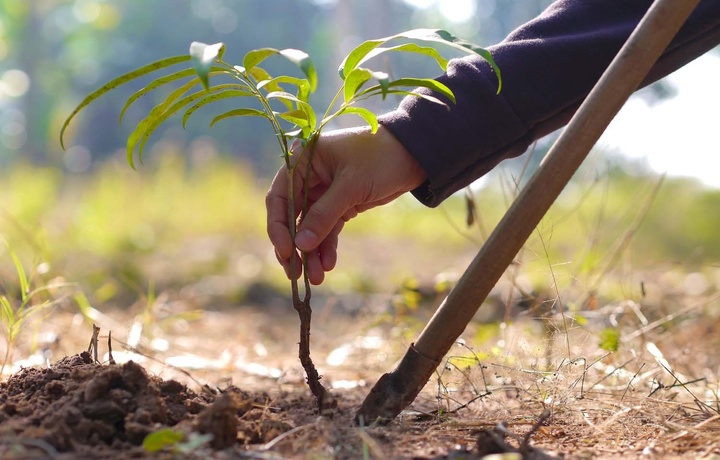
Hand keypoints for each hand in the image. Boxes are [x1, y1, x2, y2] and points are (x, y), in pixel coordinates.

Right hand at [266, 125, 426, 284]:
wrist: (415, 155)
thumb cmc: (380, 158)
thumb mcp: (351, 185)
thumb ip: (324, 215)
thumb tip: (300, 245)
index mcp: (303, 161)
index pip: (280, 197)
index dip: (279, 226)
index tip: (287, 251)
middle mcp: (309, 177)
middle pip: (292, 217)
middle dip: (295, 246)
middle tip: (295, 273)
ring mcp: (324, 193)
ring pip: (310, 228)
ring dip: (312, 253)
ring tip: (317, 277)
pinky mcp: (341, 205)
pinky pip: (328, 230)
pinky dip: (327, 247)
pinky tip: (328, 264)